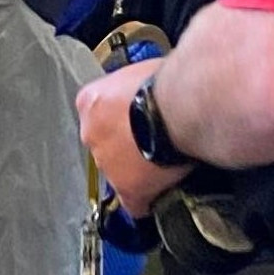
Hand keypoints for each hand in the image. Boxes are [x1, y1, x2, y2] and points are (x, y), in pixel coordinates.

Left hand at [77, 60, 188, 213]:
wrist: (182, 106)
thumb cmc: (169, 83)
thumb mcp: (141, 72)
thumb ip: (133, 87)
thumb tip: (148, 88)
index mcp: (90, 102)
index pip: (98, 116)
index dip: (120, 121)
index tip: (136, 122)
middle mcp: (91, 134)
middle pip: (106, 145)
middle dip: (126, 146)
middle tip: (153, 142)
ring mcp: (107, 163)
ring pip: (119, 173)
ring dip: (138, 171)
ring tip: (166, 163)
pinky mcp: (128, 188)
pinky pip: (136, 202)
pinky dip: (149, 200)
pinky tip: (162, 195)